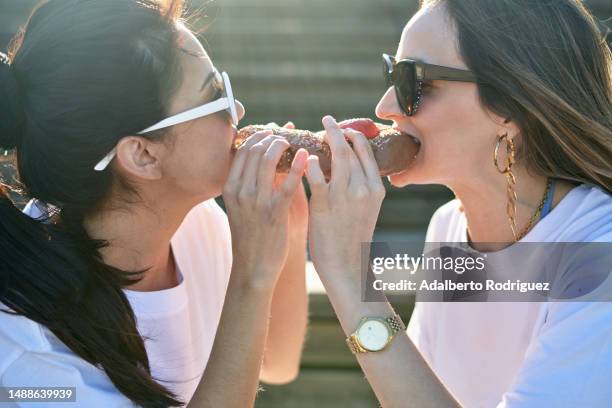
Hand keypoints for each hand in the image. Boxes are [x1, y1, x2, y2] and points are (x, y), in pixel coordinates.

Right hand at [223, 130, 307, 288]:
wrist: (252, 268)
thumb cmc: (252, 236)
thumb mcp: (243, 207)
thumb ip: (252, 183)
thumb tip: (264, 157)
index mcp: (229, 188)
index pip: (241, 151)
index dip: (257, 137)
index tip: (270, 131)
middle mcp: (239, 191)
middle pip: (254, 150)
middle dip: (270, 137)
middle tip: (284, 136)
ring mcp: (255, 201)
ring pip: (267, 160)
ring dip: (281, 146)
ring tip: (293, 144)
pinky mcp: (274, 212)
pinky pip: (287, 183)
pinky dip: (296, 166)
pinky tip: (305, 156)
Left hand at [304, 116, 385, 282]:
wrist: (346, 265)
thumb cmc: (352, 237)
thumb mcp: (366, 209)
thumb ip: (362, 187)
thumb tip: (351, 167)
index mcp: (376, 189)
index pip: (366, 152)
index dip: (355, 136)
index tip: (345, 128)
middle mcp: (364, 189)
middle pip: (351, 149)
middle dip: (338, 131)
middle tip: (327, 120)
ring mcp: (345, 196)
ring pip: (336, 157)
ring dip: (324, 140)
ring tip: (314, 133)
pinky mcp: (325, 205)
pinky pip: (317, 175)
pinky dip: (311, 163)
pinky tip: (306, 158)